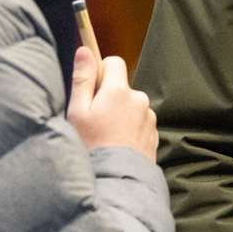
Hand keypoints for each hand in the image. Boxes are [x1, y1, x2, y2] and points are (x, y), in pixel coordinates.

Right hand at [68, 46, 157, 162]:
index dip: (101, 71)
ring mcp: (149, 118)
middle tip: (95, 121)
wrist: (116, 181)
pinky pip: (140, 124)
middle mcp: (139, 100)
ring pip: (132, 107)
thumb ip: (83, 79)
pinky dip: (130, 130)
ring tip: (107, 137)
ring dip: (121, 116)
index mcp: (119, 90)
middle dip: (109, 98)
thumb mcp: (78, 112)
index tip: (91, 89)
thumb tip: (85, 50)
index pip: (114, 62)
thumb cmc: (92, 146)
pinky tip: (119, 146)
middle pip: (122, 87)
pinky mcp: (154, 135)